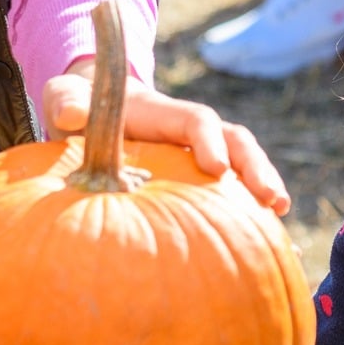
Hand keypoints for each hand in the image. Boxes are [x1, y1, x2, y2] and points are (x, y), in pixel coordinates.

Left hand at [43, 60, 291, 214]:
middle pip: (233, 139)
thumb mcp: (65, 98)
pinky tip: (262, 246)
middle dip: (255, 167)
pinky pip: (229, 192)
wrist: (91, 110)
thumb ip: (66, 103)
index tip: (217, 168)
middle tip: (271, 199)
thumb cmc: (79, 107)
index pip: (194, 120)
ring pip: (240, 164)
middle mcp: (188, 131)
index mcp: (161, 113)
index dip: (207, 140)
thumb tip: (68, 118)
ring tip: (277, 218)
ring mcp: (196, 154)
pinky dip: (248, 213)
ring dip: (262, 187)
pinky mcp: (196, 178)